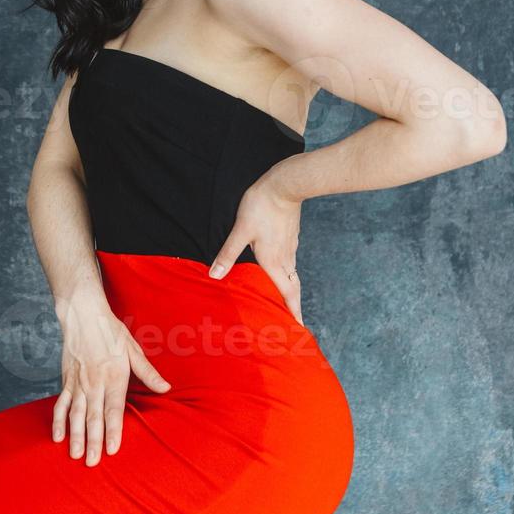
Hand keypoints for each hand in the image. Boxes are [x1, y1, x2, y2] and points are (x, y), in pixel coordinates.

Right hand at [52, 293, 171, 466]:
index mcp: (114, 375)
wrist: (83, 315)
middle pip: (94, 416)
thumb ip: (148, 372)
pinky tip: (57, 437)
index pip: (114, 408)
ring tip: (75, 455)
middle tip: (93, 463)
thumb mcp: (134, 349)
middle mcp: (95, 382)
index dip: (113, 430)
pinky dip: (58, 421)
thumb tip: (166, 388)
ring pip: (76, 414)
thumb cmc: (112, 331)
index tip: (113, 450)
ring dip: (75, 435)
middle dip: (93, 441)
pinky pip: (61, 404)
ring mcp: (78, 382)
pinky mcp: (66, 380)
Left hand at [208, 173, 303, 324]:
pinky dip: (288, 273)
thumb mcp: (240, 230)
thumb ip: (228, 253)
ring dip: (291, 290)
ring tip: (285, 300)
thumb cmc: (261, 207)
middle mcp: (285, 258)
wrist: (285, 185)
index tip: (298, 328)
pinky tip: (280, 269)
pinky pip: (291, 261)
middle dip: (294, 306)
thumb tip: (215, 275)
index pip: (287, 293)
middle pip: (293, 287)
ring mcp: (290, 247)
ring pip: (292, 274)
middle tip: (295, 321)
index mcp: (274, 261)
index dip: (293, 312)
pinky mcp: (291, 236)